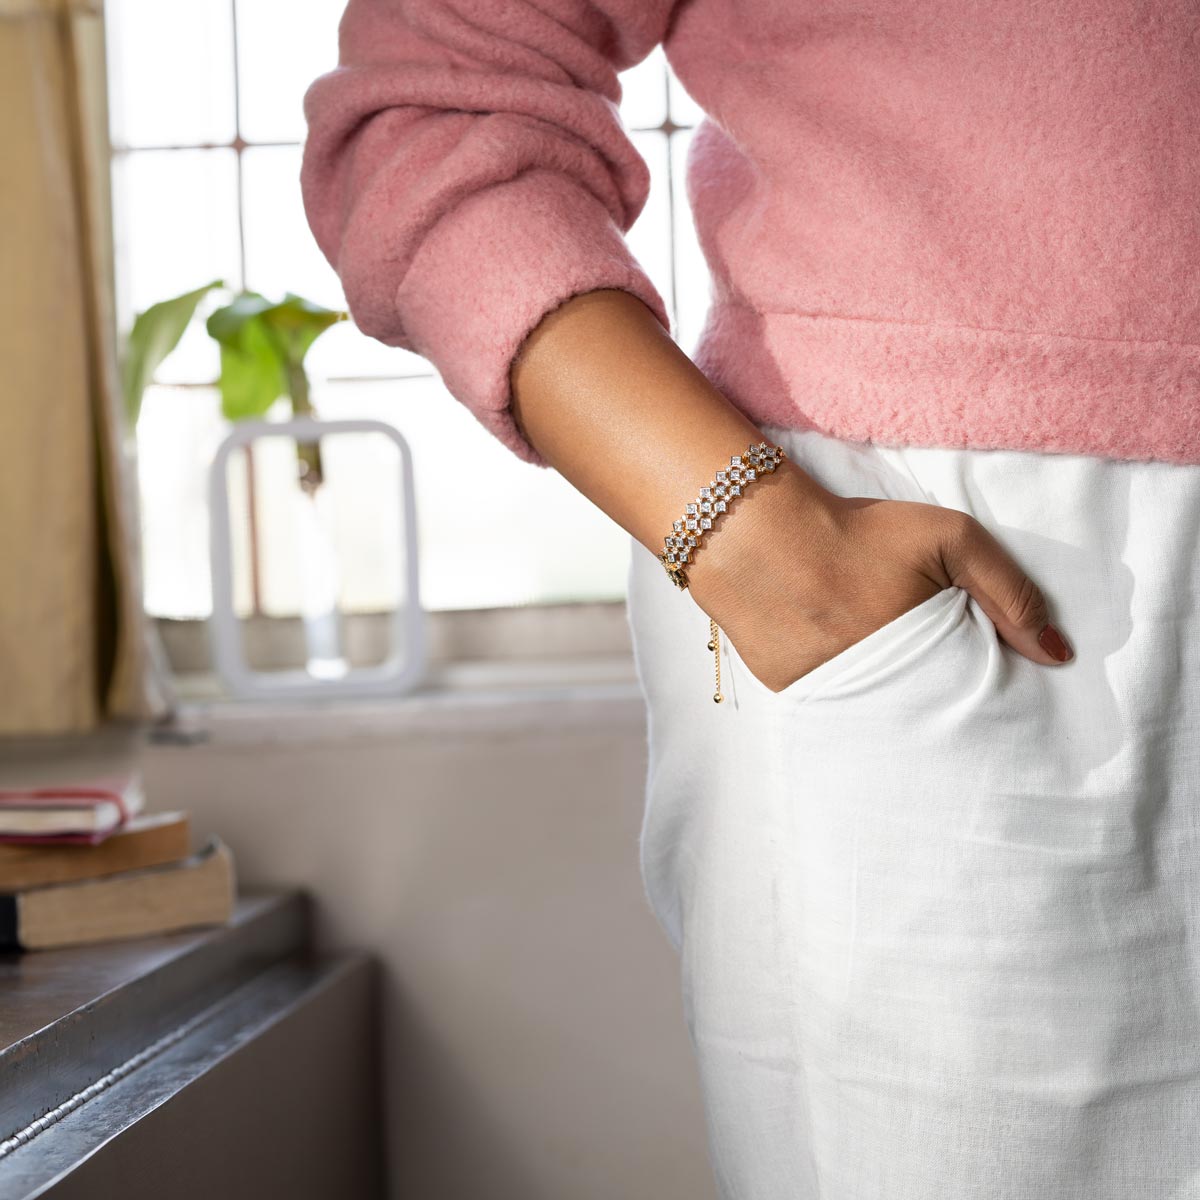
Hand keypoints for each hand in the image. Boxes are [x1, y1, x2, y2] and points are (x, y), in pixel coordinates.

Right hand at [687, 464, 1073, 692]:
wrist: (754, 534)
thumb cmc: (855, 532)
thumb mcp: (948, 537)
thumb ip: (1009, 590)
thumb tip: (1059, 654)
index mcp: (926, 658)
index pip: (974, 699)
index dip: (983, 692)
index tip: (989, 688)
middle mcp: (882, 692)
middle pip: (930, 718)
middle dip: (939, 706)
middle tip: (931, 675)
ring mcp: (835, 701)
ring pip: (882, 721)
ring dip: (892, 707)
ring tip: (889, 672)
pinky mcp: (794, 699)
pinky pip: (835, 711)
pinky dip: (846, 697)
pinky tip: (840, 661)